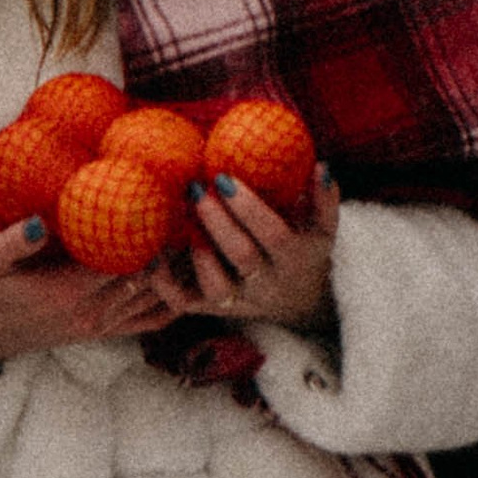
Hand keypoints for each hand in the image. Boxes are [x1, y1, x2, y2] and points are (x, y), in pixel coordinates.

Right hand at [0, 218, 177, 363]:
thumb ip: (12, 241)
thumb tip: (39, 222)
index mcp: (69, 291)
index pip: (125, 261)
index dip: (148, 232)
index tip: (165, 199)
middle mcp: (92, 311)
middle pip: (148, 277)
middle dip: (169, 243)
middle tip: (187, 206)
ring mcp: (101, 325)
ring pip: (156, 297)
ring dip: (177, 268)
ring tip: (193, 231)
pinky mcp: (104, 331)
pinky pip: (151, 320)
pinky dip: (174, 299)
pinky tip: (187, 274)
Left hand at [163, 164, 338, 330]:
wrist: (299, 303)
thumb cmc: (305, 249)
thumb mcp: (323, 229)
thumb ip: (324, 200)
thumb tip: (321, 167)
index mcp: (295, 259)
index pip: (274, 236)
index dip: (250, 210)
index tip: (224, 178)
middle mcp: (268, 284)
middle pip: (243, 257)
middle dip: (217, 222)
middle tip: (196, 189)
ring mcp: (240, 300)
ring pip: (217, 289)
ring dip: (198, 257)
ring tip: (182, 223)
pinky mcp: (214, 309)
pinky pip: (186, 304)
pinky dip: (166, 285)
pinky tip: (153, 257)